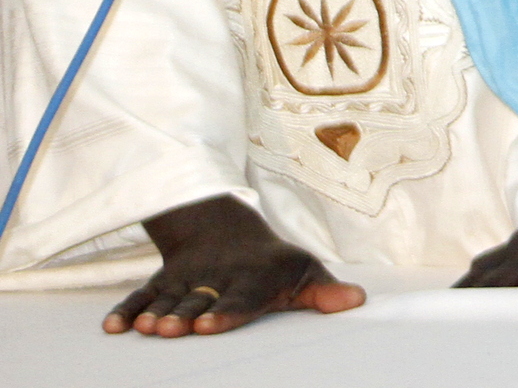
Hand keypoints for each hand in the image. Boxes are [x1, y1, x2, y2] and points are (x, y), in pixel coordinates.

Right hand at [105, 195, 364, 336]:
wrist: (227, 232)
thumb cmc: (275, 266)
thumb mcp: (304, 274)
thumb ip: (325, 293)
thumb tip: (358, 301)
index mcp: (253, 278)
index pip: (241, 298)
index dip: (226, 312)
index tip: (208, 326)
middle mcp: (216, 280)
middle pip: (199, 300)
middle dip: (185, 315)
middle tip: (172, 330)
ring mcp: (186, 283)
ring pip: (169, 300)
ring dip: (156, 314)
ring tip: (147, 329)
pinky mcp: (163, 284)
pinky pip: (141, 296)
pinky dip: (127, 310)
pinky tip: (112, 329)